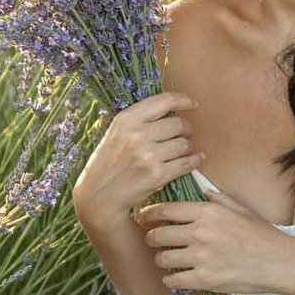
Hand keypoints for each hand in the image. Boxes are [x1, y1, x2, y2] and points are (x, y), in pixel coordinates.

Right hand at [73, 91, 203, 222]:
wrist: (98, 194)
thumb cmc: (110, 162)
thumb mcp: (118, 132)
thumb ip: (141, 119)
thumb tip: (174, 108)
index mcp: (127, 119)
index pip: (164, 100)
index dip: (184, 100)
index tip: (193, 104)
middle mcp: (137, 134)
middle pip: (178, 124)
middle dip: (186, 130)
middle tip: (184, 135)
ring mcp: (148, 155)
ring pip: (184, 144)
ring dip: (187, 147)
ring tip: (181, 150)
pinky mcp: (157, 175)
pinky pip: (187, 163)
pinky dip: (194, 160)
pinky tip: (196, 158)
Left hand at [136, 182, 294, 294]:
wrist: (280, 262)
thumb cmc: (263, 235)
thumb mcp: (242, 210)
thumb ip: (220, 200)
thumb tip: (204, 190)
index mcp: (207, 211)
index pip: (166, 210)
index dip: (149, 214)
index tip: (143, 218)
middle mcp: (200, 232)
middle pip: (158, 235)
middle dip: (152, 239)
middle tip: (154, 242)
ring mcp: (201, 256)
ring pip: (163, 259)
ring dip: (162, 261)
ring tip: (168, 261)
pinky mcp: (204, 279)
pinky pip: (173, 280)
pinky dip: (171, 280)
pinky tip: (175, 279)